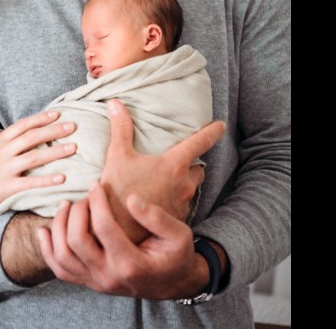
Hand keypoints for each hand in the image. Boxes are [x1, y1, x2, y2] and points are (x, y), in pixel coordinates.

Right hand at [0, 111, 76, 220]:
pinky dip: (48, 180)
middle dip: (55, 130)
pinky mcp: (5, 188)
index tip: (58, 113)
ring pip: (35, 157)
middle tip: (74, 125)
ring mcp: (4, 170)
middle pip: (33, 137)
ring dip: (57, 152)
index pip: (22, 125)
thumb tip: (14, 140)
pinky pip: (31, 183)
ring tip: (74, 147)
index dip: (41, 118)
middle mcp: (1, 153)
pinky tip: (63, 178)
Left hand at [37, 183, 207, 298]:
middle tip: (83, 196)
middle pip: (76, 241)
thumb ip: (157, 217)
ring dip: (58, 227)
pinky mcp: (88, 282)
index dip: (97, 201)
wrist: (173, 284)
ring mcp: (96, 282)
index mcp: (131, 263)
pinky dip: (47, 250)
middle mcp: (109, 276)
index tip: (96, 184)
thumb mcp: (178, 235)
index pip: (104, 228)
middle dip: (76, 212)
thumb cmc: (175, 255)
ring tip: (66, 206)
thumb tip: (130, 198)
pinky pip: (59, 269)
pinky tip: (45, 230)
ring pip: (62, 256)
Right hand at [99, 100, 223, 241]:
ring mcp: (182, 203)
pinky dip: (176, 198)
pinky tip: (161, 200)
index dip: (212, 131)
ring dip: (184, 182)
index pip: (201, 142)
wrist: (119, 231)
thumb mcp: (117, 156)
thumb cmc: (118, 192)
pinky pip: (182, 204)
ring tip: (170, 180)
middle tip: (182, 159)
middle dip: (193, 163)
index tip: (220, 125)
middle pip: (198, 168)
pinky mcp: (176, 219)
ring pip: (191, 188)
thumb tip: (115, 104)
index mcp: (174, 164)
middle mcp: (184, 183)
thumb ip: (120, 128)